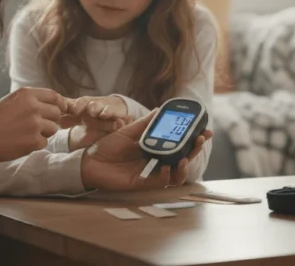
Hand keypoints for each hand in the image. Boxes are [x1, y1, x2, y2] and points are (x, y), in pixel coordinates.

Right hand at [0, 87, 67, 162]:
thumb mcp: (11, 101)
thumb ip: (31, 100)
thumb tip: (54, 103)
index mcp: (26, 94)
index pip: (54, 95)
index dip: (60, 103)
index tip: (61, 108)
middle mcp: (33, 107)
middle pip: (56, 112)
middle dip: (50, 119)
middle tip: (37, 125)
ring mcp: (35, 124)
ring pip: (53, 128)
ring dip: (44, 132)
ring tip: (27, 133)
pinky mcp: (34, 141)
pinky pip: (45, 142)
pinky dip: (36, 144)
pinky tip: (22, 142)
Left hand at [60, 95, 128, 128]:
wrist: (115, 107)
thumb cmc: (94, 113)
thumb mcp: (80, 116)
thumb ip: (68, 120)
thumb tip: (53, 123)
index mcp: (79, 105)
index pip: (69, 104)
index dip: (63, 105)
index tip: (58, 110)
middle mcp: (89, 104)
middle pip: (83, 102)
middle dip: (78, 105)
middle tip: (73, 110)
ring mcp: (102, 106)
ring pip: (97, 105)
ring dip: (94, 107)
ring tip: (91, 111)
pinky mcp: (113, 110)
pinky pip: (111, 110)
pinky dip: (108, 111)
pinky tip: (105, 114)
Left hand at [80, 112, 212, 190]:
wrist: (90, 161)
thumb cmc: (108, 146)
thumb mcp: (128, 131)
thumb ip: (145, 123)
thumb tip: (160, 109)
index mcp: (154, 147)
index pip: (178, 143)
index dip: (192, 138)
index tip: (204, 129)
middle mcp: (156, 160)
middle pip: (182, 157)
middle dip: (194, 149)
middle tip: (202, 139)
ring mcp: (151, 172)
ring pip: (175, 173)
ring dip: (184, 166)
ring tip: (185, 157)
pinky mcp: (143, 183)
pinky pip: (160, 182)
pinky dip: (166, 176)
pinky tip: (166, 168)